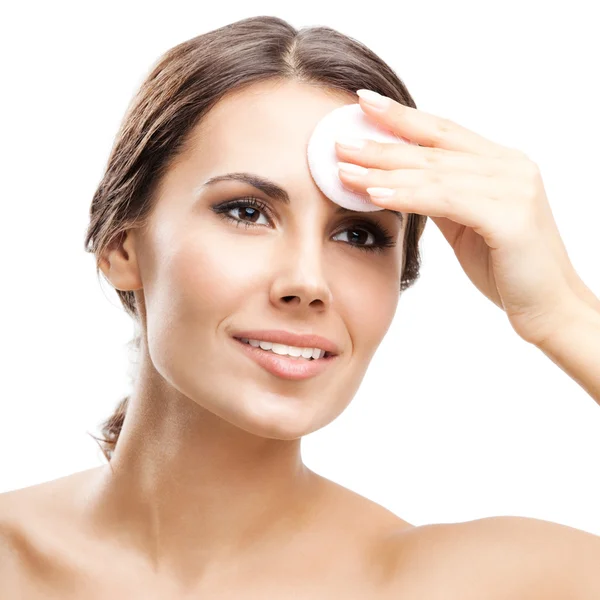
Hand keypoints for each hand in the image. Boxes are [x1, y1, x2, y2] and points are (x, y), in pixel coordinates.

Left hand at [336, 89, 584, 345]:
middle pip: (433, 147)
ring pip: (434, 171)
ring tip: (344, 167)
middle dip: (382, 141)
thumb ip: (443, 198)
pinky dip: (407, 195)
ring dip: (383, 169)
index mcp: (500, 164)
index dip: (402, 116)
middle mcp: (509, 167)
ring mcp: (513, 188)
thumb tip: (402, 182)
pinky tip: (374, 194)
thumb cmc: (509, 270)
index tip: (363, 103)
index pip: (442, 131)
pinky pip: (446, 200)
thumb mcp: (468, 226)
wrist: (551, 308)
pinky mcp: (510, 217)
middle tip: (338, 139)